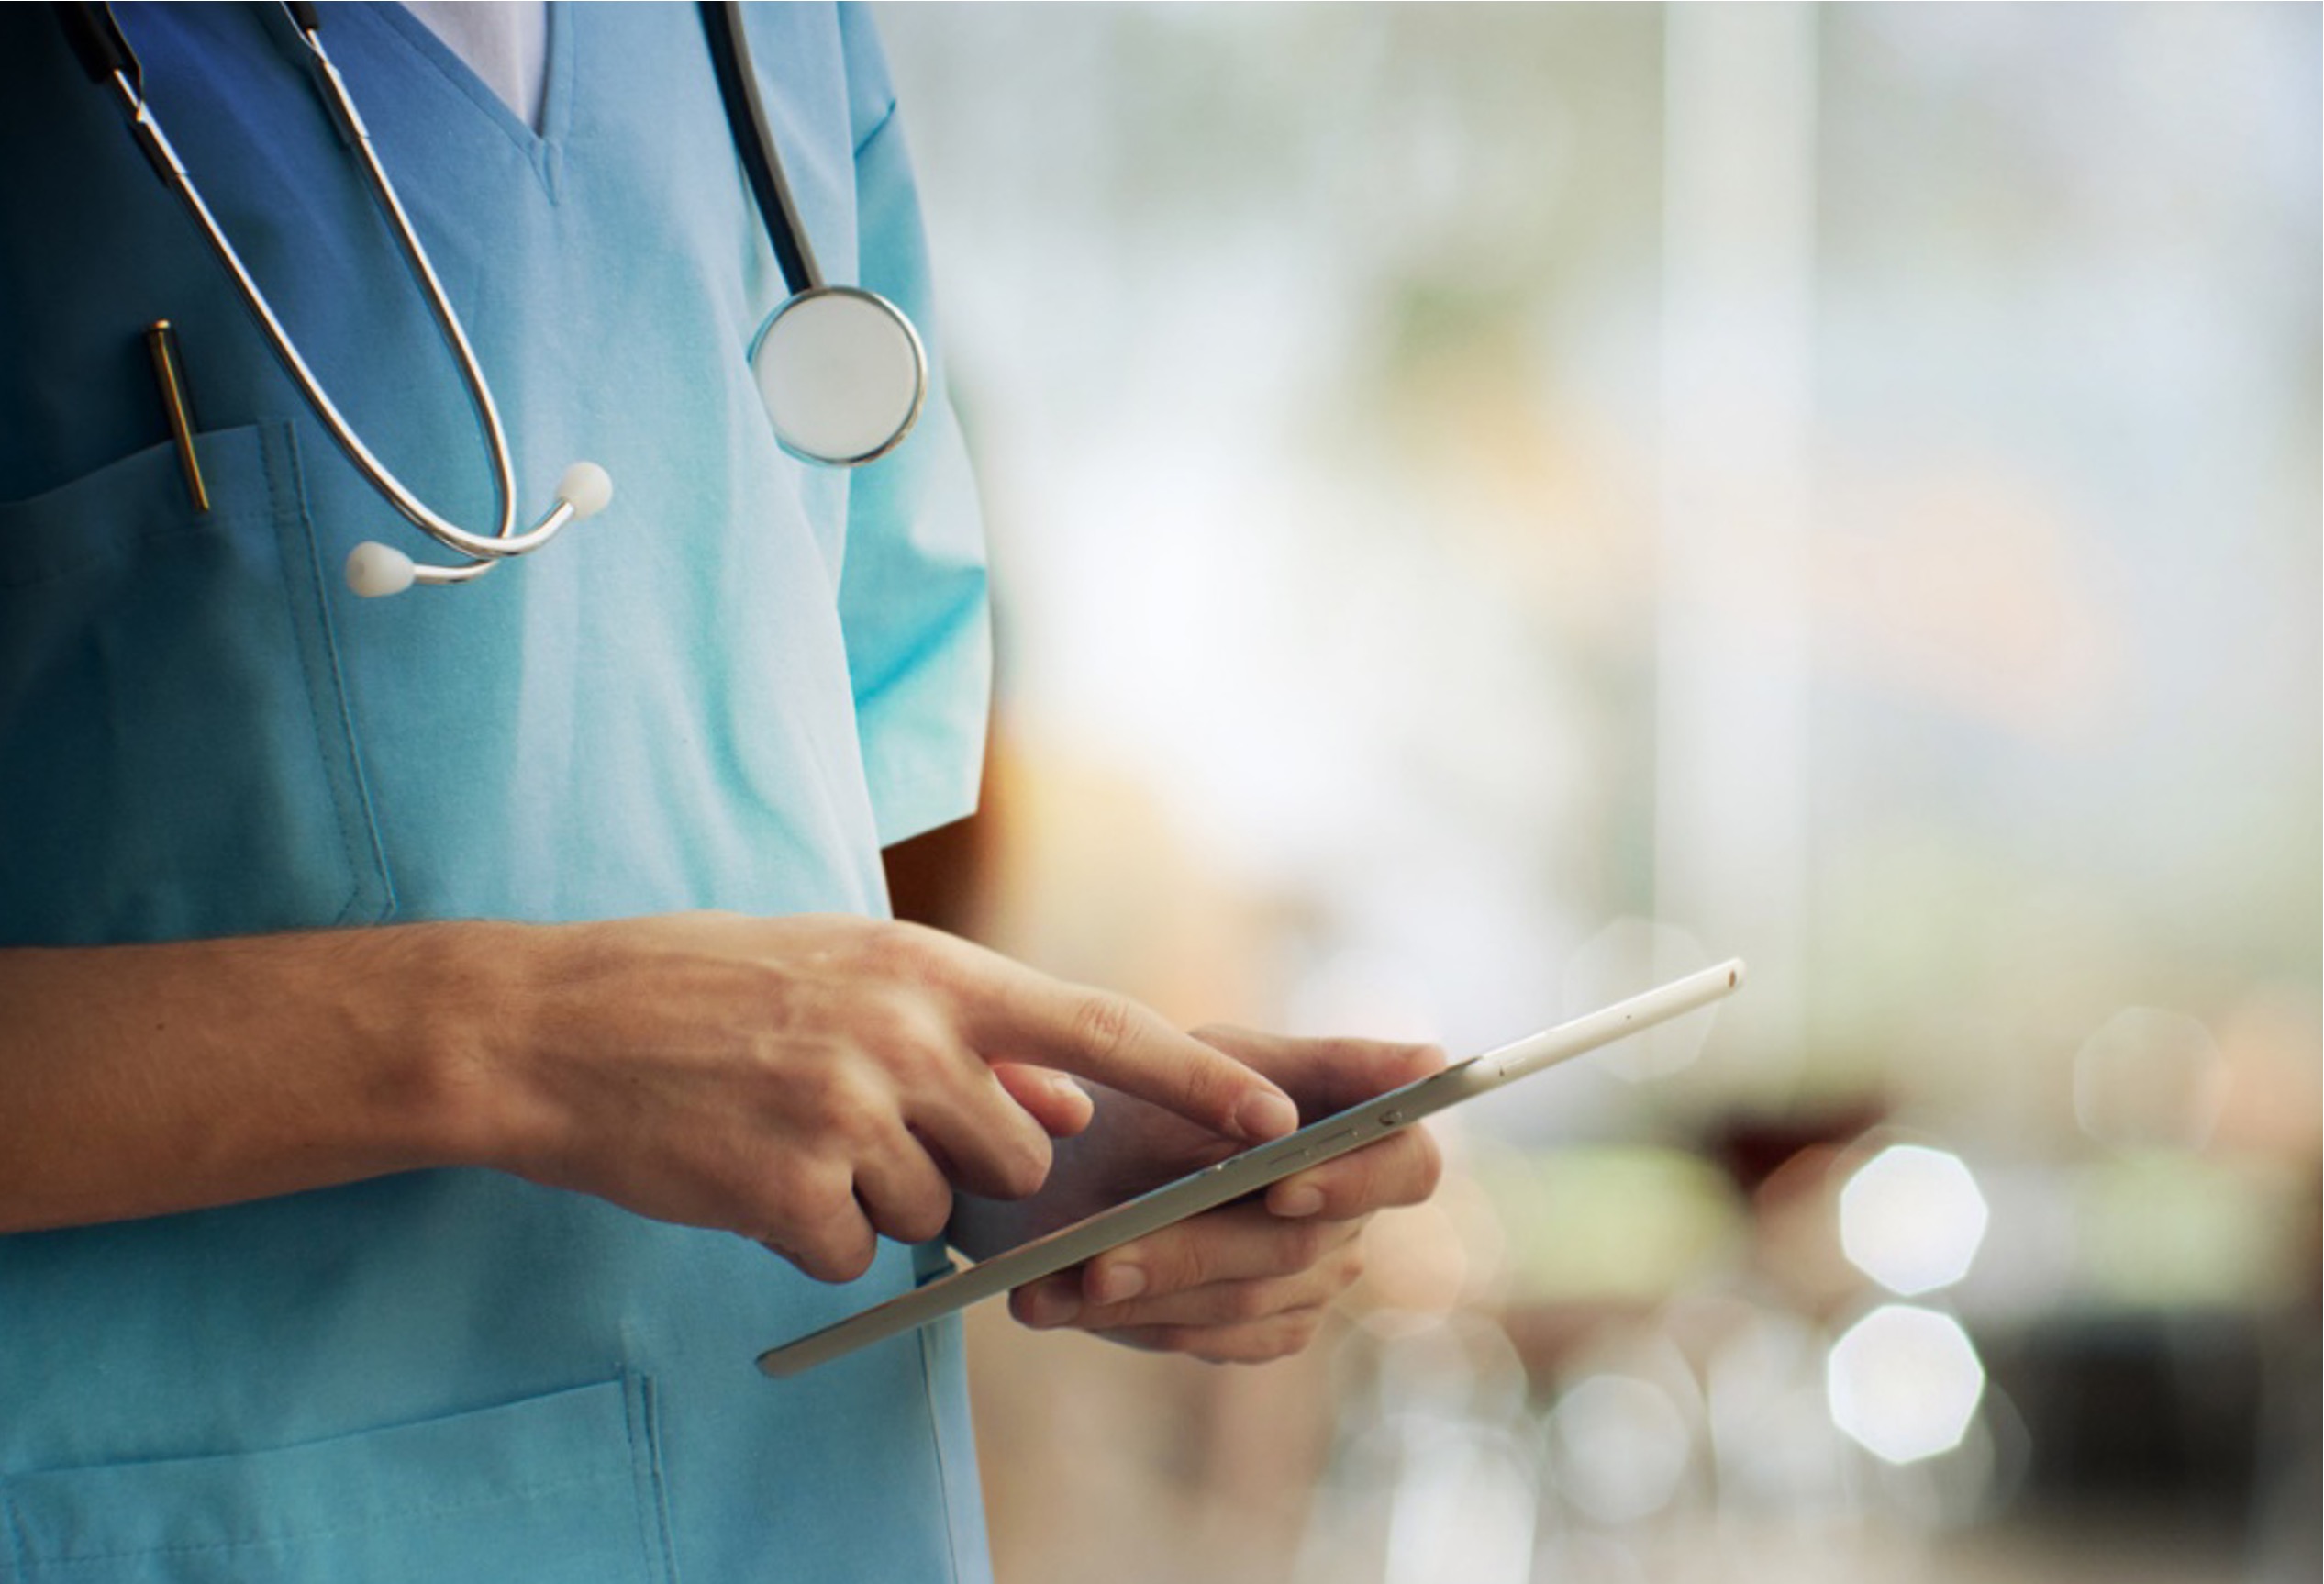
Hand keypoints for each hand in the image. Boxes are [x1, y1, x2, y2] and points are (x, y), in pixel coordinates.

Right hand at [489, 913, 1301, 1282]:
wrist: (549, 1026)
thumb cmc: (701, 990)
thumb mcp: (843, 973)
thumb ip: (959, 1032)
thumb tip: (1061, 1108)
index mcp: (926, 966)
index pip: (1099, 1026)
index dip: (1195, 1080)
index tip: (1276, 1117)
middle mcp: (902, 1032)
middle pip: (1021, 1153)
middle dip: (972, 1168)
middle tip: (875, 1130)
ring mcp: (846, 1111)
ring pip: (932, 1210)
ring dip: (875, 1198)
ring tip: (785, 1133)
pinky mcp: (788, 1187)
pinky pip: (850, 1251)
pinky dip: (809, 1236)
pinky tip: (746, 1174)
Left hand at [956, 1028, 1444, 1362]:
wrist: (1070, 1159)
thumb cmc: (1158, 1085)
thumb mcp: (1220, 1055)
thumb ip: (1323, 1062)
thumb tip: (1431, 1061)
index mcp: (1362, 1134)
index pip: (1409, 1164)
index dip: (1352, 1181)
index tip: (1281, 1186)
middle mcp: (1348, 1215)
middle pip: (1295, 1248)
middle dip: (1193, 1249)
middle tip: (1103, 1261)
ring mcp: (1309, 1279)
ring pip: (1242, 1301)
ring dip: (1146, 1291)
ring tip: (1060, 1281)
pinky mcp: (1261, 1328)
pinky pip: (1210, 1338)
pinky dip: (1132, 1319)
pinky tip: (1056, 1303)